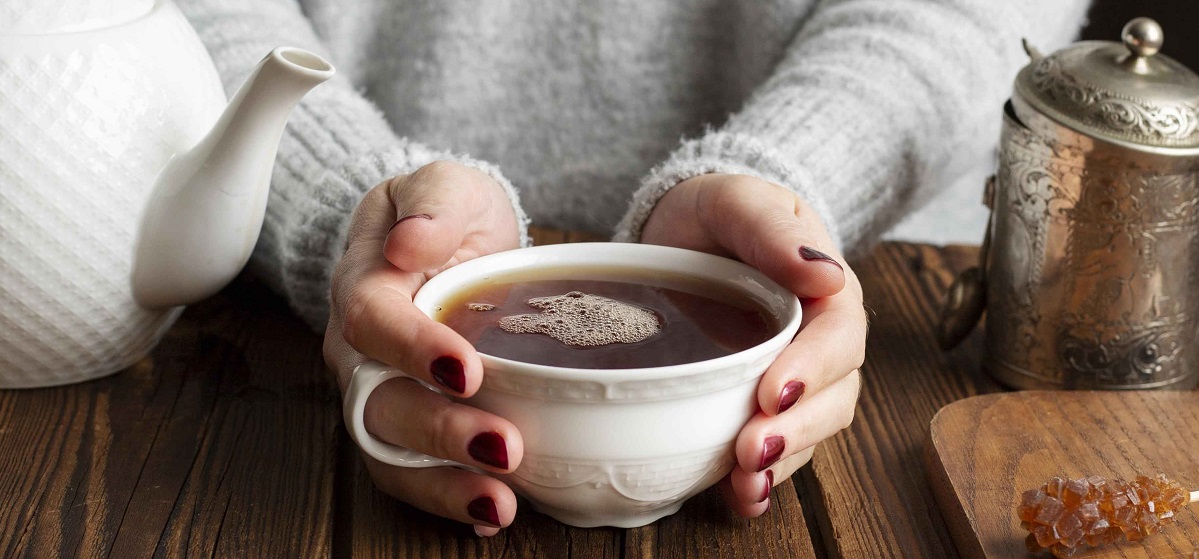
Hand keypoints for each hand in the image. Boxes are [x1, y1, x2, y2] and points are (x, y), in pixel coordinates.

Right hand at [323, 161, 522, 535]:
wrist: (444, 241)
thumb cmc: (445, 214)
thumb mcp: (445, 185)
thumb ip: (432, 205)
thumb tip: (411, 242)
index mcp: (364, 284)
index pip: (372, 320)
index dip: (413, 347)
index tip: (465, 368)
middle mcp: (359, 352)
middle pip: (379, 401)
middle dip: (439, 432)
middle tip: (502, 446)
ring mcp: (379, 392)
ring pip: (390, 450)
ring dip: (442, 483)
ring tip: (499, 505)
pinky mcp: (407, 424)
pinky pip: (413, 471)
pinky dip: (448, 497)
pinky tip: (493, 512)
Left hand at [641, 173, 864, 516]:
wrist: (683, 230)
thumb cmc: (717, 210)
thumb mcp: (738, 201)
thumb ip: (772, 232)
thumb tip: (826, 273)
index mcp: (827, 291)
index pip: (838, 334)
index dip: (814, 368)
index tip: (773, 391)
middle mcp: (820, 342)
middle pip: (834, 395)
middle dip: (798, 428)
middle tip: (753, 450)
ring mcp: (793, 377)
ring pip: (809, 430)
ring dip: (784, 462)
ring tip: (746, 483)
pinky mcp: (758, 404)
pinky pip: (776, 446)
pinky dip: (762, 478)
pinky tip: (742, 497)